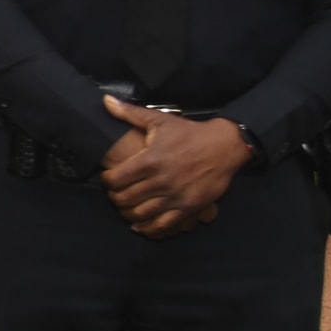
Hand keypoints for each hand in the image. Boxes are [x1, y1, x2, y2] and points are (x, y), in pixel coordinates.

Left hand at [98, 95, 249, 237]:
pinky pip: (165, 225)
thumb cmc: (188, 132)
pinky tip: (142, 226)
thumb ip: (129, 113)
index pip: (116, 180)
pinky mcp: (190, 207)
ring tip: (126, 209)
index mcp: (150, 160)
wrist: (224, 146)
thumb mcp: (159, 120)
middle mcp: (161, 181)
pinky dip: (150, 229)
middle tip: (115, 195)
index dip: (107, 181)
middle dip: (116, 199)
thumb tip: (106, 101)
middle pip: (126, 200)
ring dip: (129, 214)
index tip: (108, 179)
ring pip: (142, 214)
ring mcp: (176, 196)